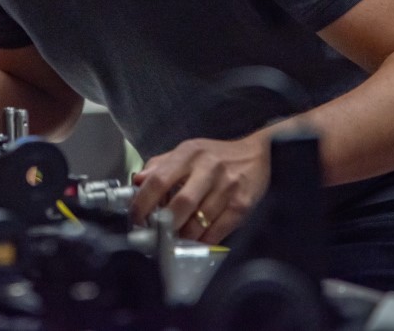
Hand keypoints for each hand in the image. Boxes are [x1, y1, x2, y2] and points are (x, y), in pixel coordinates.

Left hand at [129, 135, 269, 243]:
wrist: (258, 154)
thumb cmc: (216, 155)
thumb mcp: (187, 152)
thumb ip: (160, 165)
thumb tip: (136, 181)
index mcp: (188, 154)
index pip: (158, 180)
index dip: (143, 202)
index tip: (135, 218)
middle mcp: (208, 169)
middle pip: (180, 204)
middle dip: (164, 225)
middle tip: (155, 235)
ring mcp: (227, 187)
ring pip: (198, 222)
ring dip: (183, 236)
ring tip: (174, 240)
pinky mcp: (242, 205)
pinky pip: (217, 230)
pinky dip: (203, 241)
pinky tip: (196, 241)